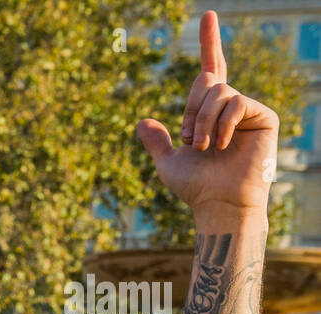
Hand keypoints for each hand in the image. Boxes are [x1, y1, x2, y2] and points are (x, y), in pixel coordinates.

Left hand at [136, 11, 278, 225]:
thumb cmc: (196, 187)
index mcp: (209, 113)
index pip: (210, 70)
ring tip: (203, 146)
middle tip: (190, 139)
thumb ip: (157, 141)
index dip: (209, 42)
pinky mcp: (263, 115)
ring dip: (202, 120)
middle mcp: (230, 106)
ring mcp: (247, 110)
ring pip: (218, 91)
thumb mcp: (168, 163)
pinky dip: (222, 124)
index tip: (206, 15)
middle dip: (190, 109)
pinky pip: (236, 102)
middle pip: (206, 80)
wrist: (218, 203)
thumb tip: (141, 122)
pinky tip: (222, 144)